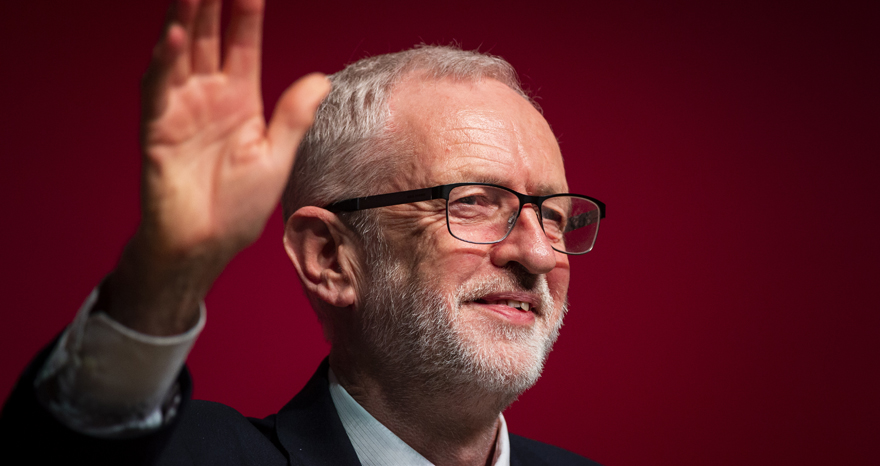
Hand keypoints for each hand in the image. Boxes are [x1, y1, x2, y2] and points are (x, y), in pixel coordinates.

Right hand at [102, 0, 329, 334]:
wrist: (206, 244)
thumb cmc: (239, 206)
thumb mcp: (276, 157)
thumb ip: (294, 117)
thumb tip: (321, 79)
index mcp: (240, 100)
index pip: (243, 44)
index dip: (246, 13)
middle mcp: (208, 96)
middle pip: (208, 38)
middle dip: (210, 3)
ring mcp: (181, 109)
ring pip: (181, 54)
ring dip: (185, 20)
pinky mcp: (158, 128)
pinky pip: (159, 89)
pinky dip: (165, 63)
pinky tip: (174, 36)